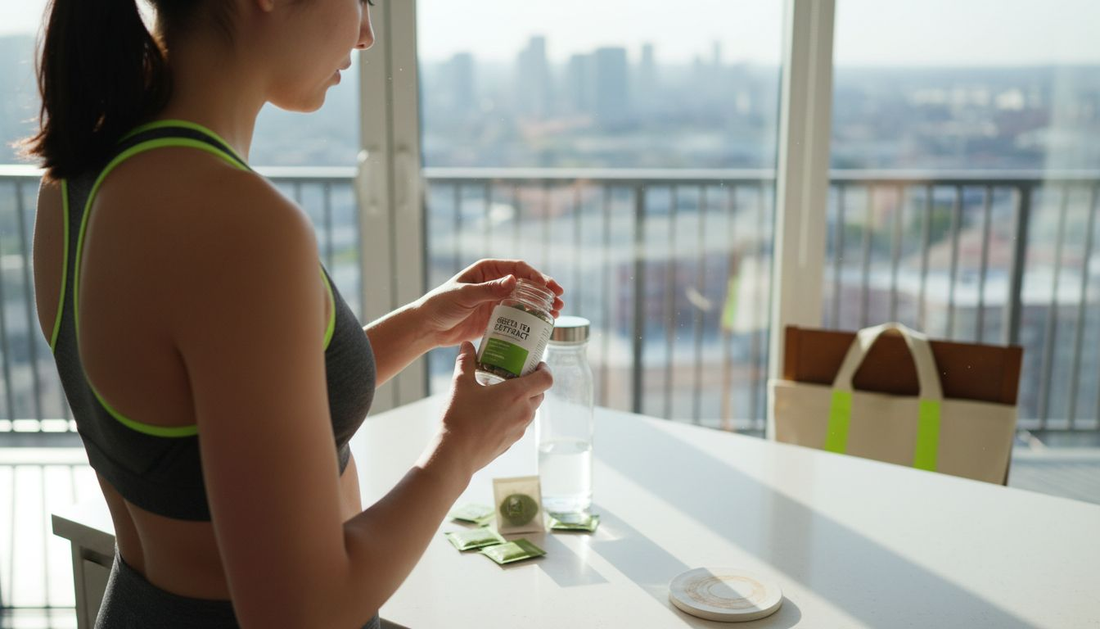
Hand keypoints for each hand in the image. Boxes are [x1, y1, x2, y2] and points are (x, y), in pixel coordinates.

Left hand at [414, 259, 564, 347]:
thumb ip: (489, 289)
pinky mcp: (495, 318)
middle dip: (544, 291)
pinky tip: (542, 324)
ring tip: (557, 313)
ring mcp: (496, 300)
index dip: (536, 275)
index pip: (518, 268)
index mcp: (487, 270)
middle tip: (560, 301)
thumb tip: (515, 281)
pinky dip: (530, 319)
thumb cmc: (441, 304)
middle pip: (526, 283)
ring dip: (541, 305)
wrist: (428, 327)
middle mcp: (495, 283)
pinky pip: (517, 316)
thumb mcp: (465, 295)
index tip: (550, 286)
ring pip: (524, 300)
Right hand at [438, 342, 554, 474]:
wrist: (455, 454)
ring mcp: (519, 429)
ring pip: (530, 410)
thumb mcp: (460, 385)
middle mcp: (524, 412)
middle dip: (532, 383)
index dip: (544, 369)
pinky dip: (513, 415)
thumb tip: (467, 345)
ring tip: (503, 393)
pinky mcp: (511, 442)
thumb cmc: (459, 418)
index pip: (546, 379)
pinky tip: (494, 413)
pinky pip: (519, 424)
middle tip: (515, 375)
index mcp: (516, 394)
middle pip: (539, 394)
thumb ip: (466, 362)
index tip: (536, 363)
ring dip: (522, 400)